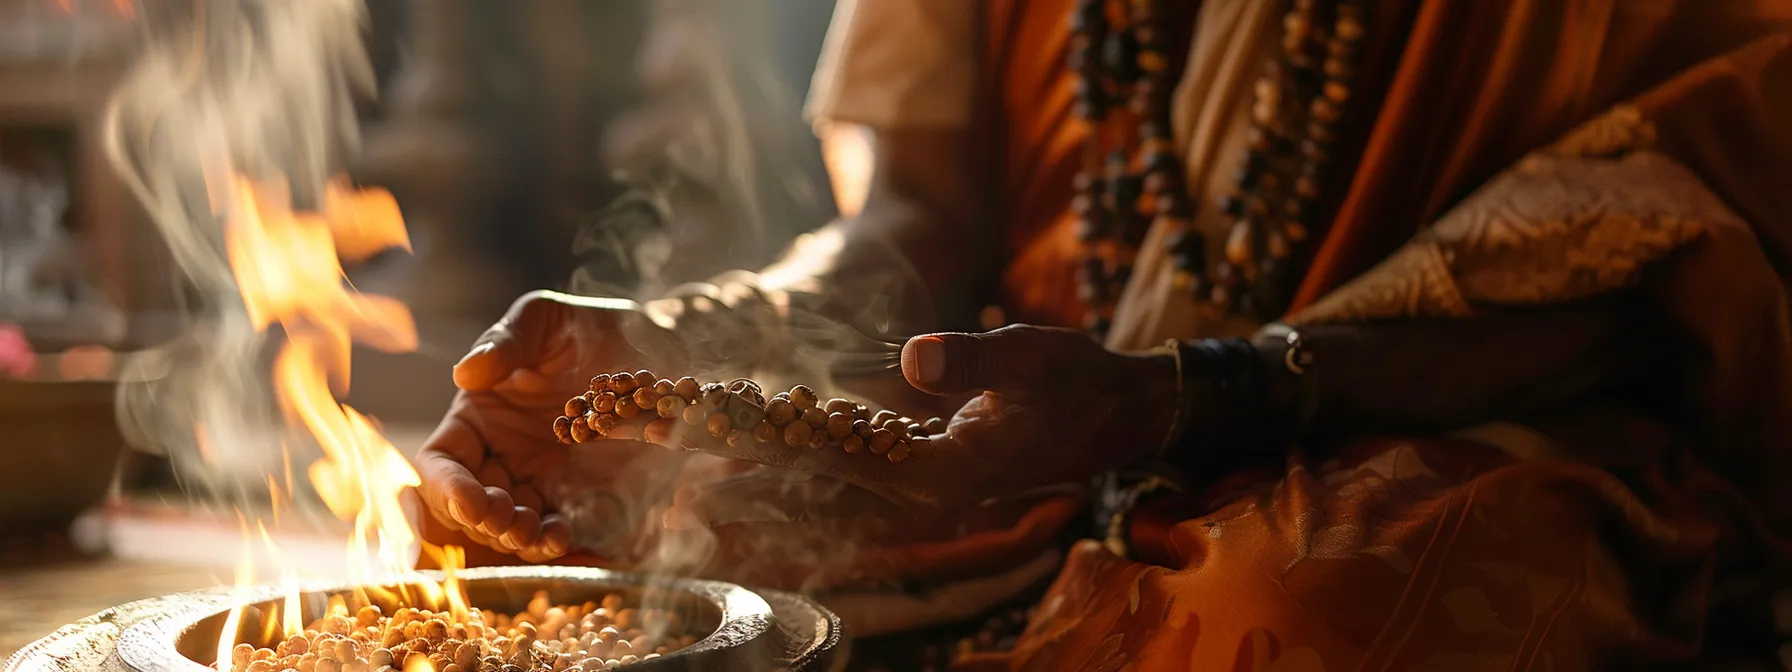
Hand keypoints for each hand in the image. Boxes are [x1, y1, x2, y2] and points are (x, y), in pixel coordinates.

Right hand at [413, 290, 688, 560]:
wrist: (650, 341)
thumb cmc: (585, 324)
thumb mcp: (544, 318)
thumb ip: (507, 341)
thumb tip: (466, 374)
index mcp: (477, 416)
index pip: (442, 462)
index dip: (448, 487)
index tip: (472, 501)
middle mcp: (501, 454)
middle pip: (472, 506)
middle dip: (486, 522)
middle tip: (511, 522)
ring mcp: (539, 478)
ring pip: (511, 525)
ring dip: (518, 539)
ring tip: (538, 535)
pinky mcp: (579, 493)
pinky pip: (558, 525)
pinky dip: (554, 540)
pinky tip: (564, 537)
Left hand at [685, 325, 1179, 509]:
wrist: (1113, 417)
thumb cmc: (1077, 382)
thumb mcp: (1038, 357)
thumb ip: (978, 360)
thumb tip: (916, 360)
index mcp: (937, 474)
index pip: (827, 453)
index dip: (757, 432)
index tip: (691, 414)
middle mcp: (912, 492)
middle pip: (798, 471)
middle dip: (722, 447)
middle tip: (639, 423)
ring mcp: (907, 487)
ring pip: (804, 473)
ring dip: (736, 452)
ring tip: (656, 426)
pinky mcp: (906, 472)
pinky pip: (829, 465)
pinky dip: (776, 449)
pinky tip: (729, 429)